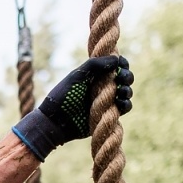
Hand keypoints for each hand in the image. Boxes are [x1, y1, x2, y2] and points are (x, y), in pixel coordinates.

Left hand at [11, 55, 133, 159]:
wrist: (56, 123)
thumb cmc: (62, 97)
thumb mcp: (76, 77)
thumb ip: (93, 65)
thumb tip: (116, 59)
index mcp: (95, 74)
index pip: (114, 65)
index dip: (121, 63)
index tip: (121, 64)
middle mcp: (103, 86)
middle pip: (124, 77)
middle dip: (127, 76)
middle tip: (122, 78)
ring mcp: (106, 101)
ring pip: (126, 92)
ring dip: (127, 90)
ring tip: (121, 92)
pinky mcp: (108, 115)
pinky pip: (123, 109)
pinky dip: (125, 105)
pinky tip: (120, 103)